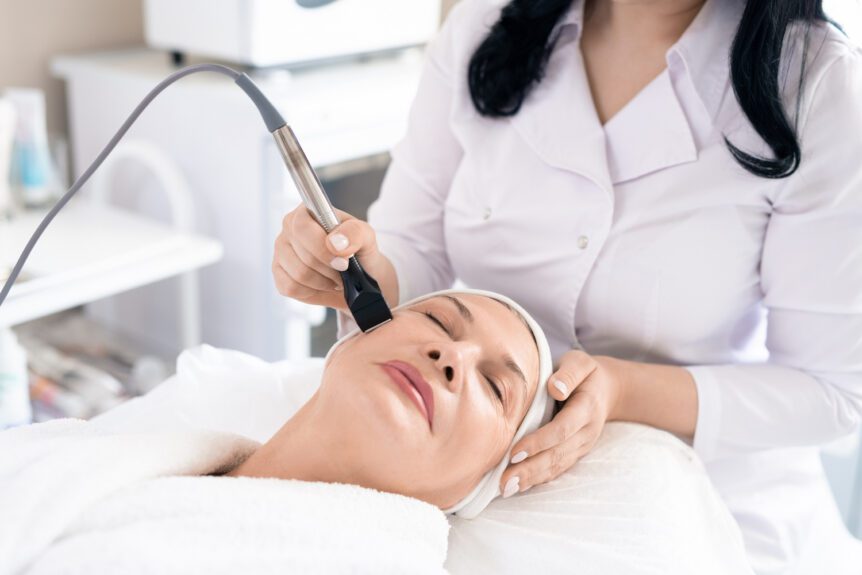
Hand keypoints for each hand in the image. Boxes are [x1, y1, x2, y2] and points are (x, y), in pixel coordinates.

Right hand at [272, 205, 397, 309]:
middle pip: (303, 255)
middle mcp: (289, 228)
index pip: (302, 227)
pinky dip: (312, 291)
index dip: (322, 248)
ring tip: (335, 278)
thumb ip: (355, 233)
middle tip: (344, 271)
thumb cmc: (358, 250)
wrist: (358, 276)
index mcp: (306, 212)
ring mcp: (281, 252)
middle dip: (329, 269)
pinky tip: (322, 284)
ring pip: (299, 274)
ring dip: (323, 282)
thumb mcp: (366, 236)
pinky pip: (291, 288)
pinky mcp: (279, 274)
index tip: (343, 262)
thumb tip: (334, 243)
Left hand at [499, 350, 626, 497]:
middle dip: (531, 469)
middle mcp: (586, 431)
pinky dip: (540, 479)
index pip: (562, 429)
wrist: (608, 389)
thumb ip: (568, 373)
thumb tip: (555, 388)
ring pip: (558, 465)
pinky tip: (521, 486)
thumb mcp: (579, 362)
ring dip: (533, 479)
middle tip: (505, 481)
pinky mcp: (576, 452)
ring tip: (507, 488)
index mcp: (586, 407)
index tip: (515, 452)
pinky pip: (559, 468)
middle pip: (558, 454)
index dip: (539, 442)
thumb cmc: (585, 372)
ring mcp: (583, 445)